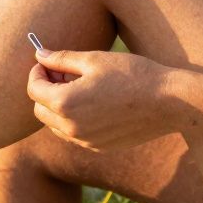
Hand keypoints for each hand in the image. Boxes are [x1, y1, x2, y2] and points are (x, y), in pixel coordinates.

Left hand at [26, 48, 175, 150]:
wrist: (168, 102)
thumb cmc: (132, 75)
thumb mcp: (94, 60)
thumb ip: (61, 59)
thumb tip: (39, 55)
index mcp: (65, 103)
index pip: (34, 89)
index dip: (37, 73)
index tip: (47, 63)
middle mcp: (71, 127)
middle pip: (39, 110)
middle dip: (45, 91)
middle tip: (61, 74)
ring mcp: (85, 141)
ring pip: (55, 125)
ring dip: (57, 107)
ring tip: (79, 87)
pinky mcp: (98, 147)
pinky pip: (74, 134)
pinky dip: (73, 120)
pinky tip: (93, 103)